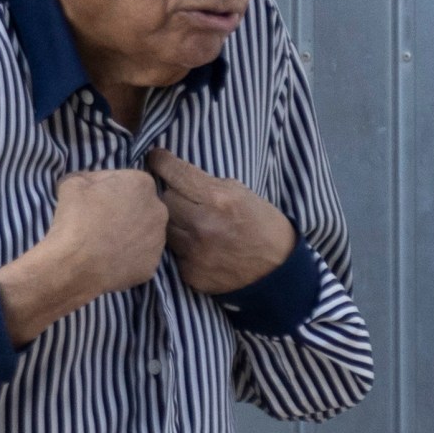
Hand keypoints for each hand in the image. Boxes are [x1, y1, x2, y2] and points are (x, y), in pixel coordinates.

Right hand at [47, 169, 167, 295]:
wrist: (73, 265)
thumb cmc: (74, 219)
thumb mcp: (71, 183)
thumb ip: (86, 177)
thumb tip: (88, 184)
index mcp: (142, 184)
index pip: (126, 181)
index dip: (108, 190)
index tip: (93, 200)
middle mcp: (158, 211)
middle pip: (140, 207)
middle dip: (123, 211)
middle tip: (99, 222)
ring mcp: (158, 241)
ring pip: (143, 233)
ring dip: (128, 234)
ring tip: (104, 243)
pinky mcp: (152, 266)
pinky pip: (140, 257)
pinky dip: (127, 258)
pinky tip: (109, 260)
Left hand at [147, 148, 295, 294]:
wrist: (277, 269)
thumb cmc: (260, 223)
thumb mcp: (240, 192)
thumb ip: (207, 184)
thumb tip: (174, 174)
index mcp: (218, 198)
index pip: (175, 173)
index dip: (161, 162)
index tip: (155, 158)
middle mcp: (203, 225)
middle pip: (165, 199)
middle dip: (173, 196)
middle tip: (185, 200)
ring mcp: (195, 252)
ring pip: (164, 227)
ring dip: (174, 223)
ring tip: (192, 224)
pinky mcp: (190, 273)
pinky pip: (173, 253)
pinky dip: (183, 248)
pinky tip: (200, 248)